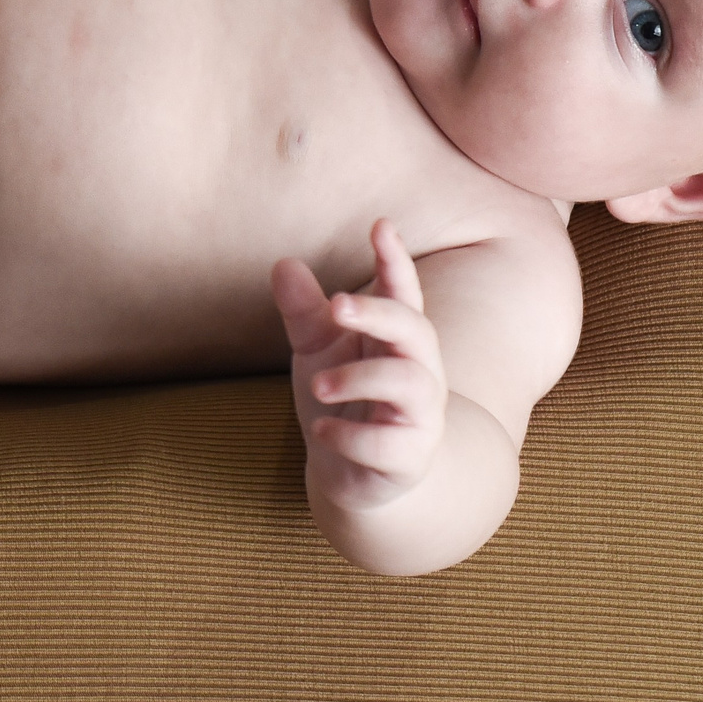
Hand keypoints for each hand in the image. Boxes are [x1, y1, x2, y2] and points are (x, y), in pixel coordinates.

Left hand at [274, 219, 449, 512]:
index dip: (395, 260)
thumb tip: (283, 263)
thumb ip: (304, 312)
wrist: (355, 475)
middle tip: (337, 304)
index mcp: (395, 338)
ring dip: (360, 378)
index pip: (403, 293)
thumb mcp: (318, 350)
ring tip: (318, 385)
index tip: (381, 226)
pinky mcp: (408, 457)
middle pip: (414, 330)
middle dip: (379, 313)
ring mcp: (419, 416)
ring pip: (409, 384)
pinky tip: (323, 430)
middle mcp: (418, 370)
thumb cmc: (344, 398)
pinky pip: (388, 444)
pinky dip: (351, 435)